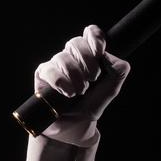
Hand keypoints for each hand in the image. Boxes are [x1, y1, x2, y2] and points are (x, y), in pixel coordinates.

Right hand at [35, 25, 130, 146]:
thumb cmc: (91, 105)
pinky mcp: (43, 74)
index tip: (100, 51)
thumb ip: (118, 71)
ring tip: (79, 92)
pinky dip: (61, 83)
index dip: (95, 37)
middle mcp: (72, 56)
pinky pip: (50, 71)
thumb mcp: (111, 89)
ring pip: (64, 57)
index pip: (91, 34)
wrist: (76, 126)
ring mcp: (56, 64)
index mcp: (90, 55)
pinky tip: (67, 93)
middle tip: (92, 79)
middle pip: (76, 42)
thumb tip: (109, 56)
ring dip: (76, 77)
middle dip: (87, 61)